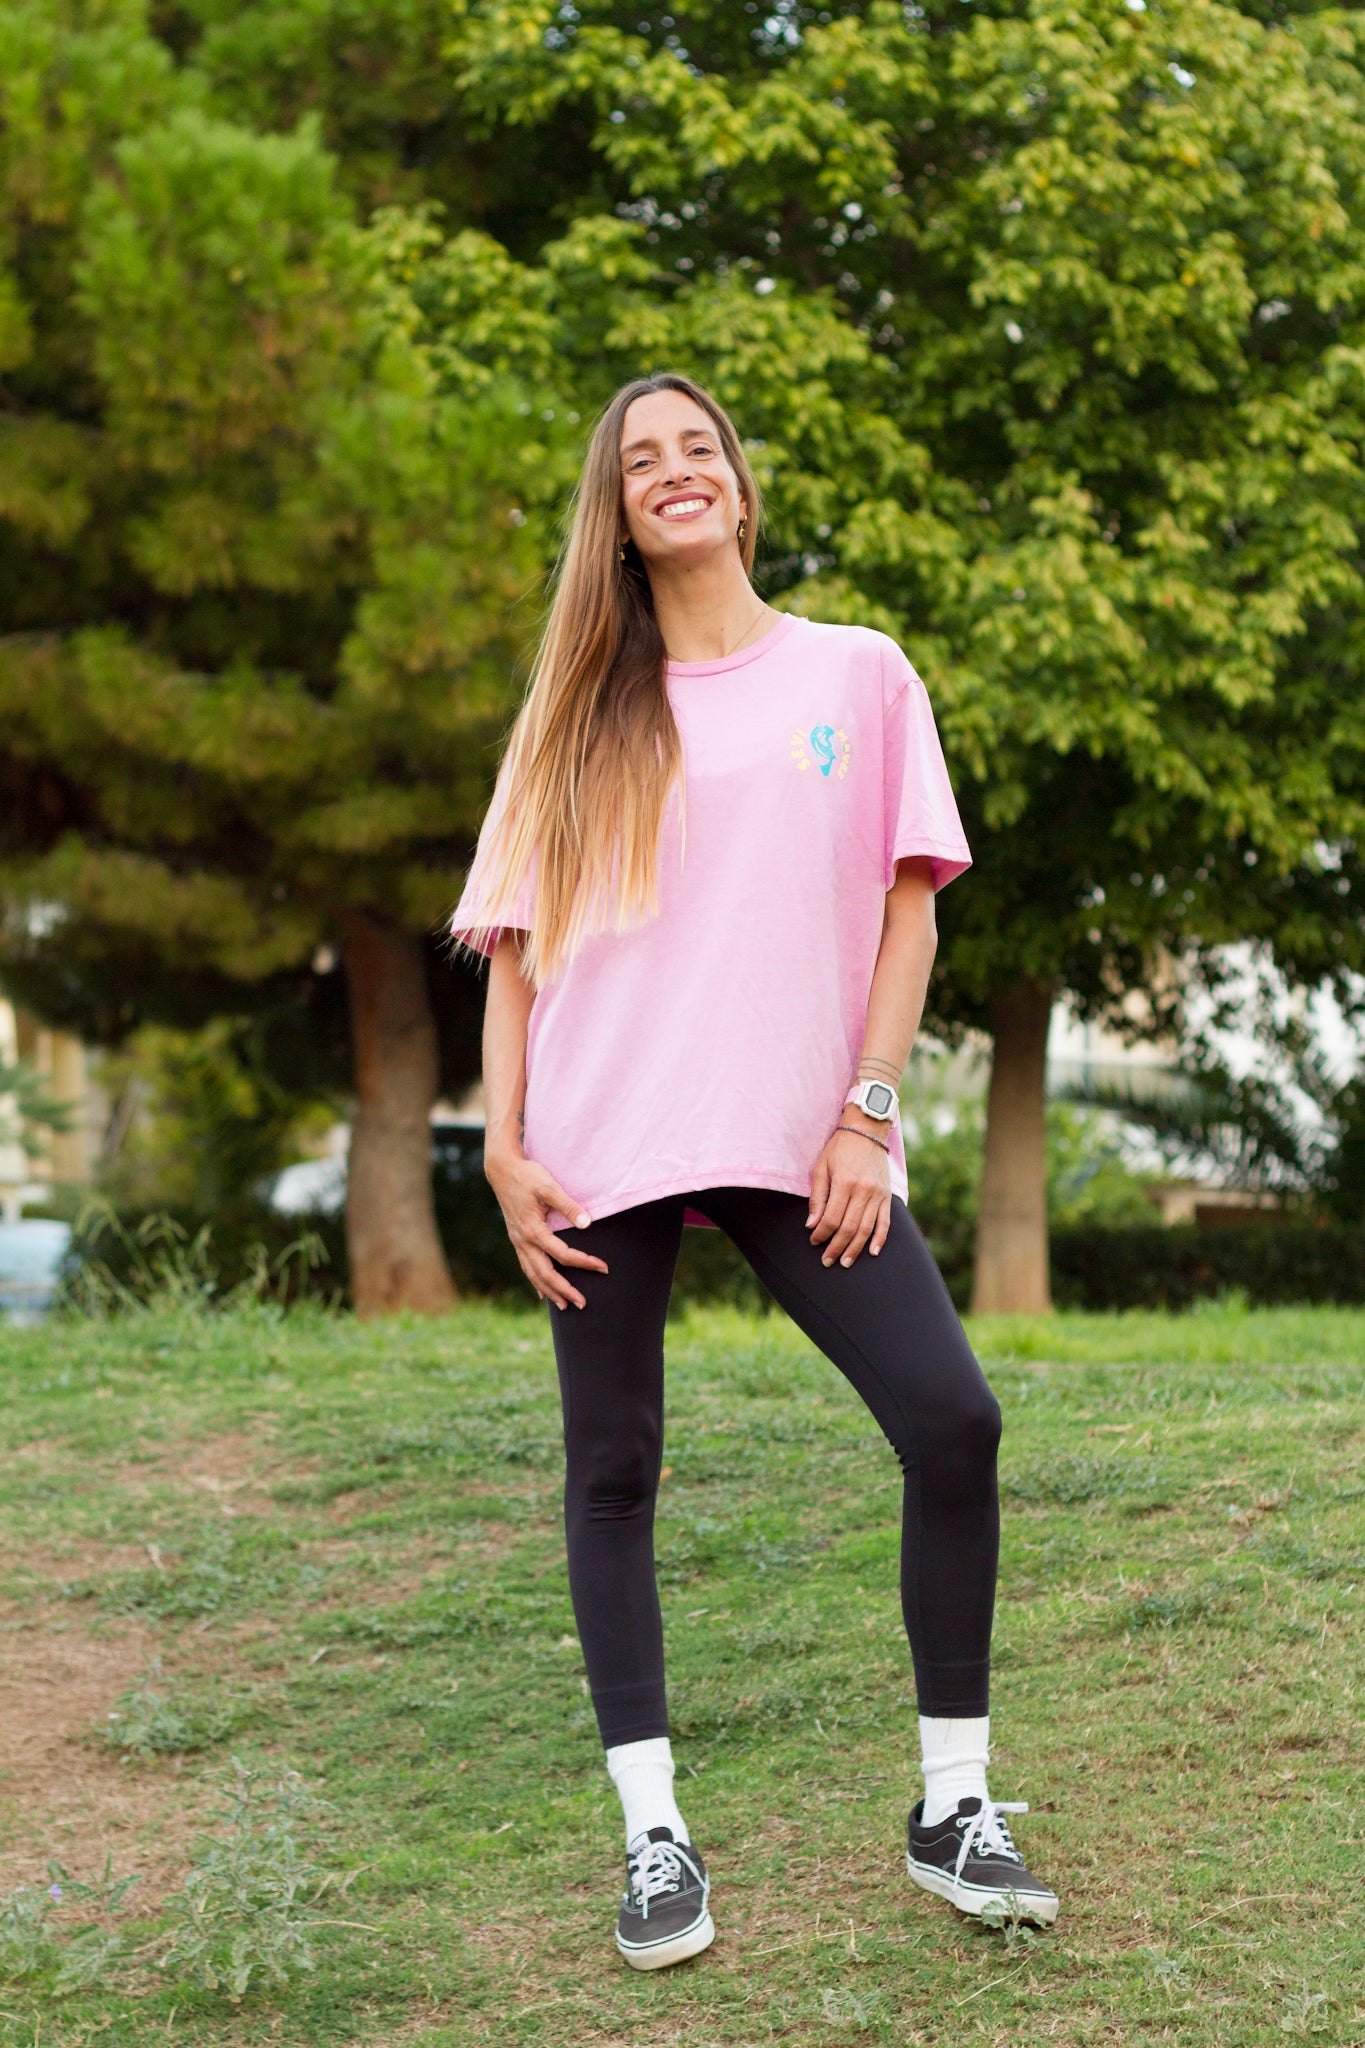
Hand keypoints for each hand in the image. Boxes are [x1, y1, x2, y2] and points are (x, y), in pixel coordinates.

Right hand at [484, 1151, 607, 1308]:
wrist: (502, 1170)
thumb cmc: (527, 1176)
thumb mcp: (549, 1186)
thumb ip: (568, 1206)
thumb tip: (588, 1224)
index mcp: (533, 1230)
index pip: (563, 1254)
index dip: (584, 1262)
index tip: (603, 1267)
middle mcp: (524, 1241)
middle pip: (545, 1273)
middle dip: (564, 1290)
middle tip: (583, 1303)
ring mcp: (518, 1241)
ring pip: (533, 1274)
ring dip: (550, 1291)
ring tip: (565, 1306)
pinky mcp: (516, 1238)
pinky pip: (526, 1266)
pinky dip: (535, 1281)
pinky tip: (542, 1292)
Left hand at [806, 1126, 891, 1267]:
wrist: (867, 1131)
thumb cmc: (839, 1149)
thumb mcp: (821, 1168)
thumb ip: (817, 1198)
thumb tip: (811, 1225)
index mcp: (844, 1183)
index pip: (831, 1218)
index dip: (821, 1234)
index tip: (814, 1241)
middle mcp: (863, 1191)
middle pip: (849, 1228)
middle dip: (836, 1248)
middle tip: (827, 1261)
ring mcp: (878, 1194)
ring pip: (866, 1229)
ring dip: (855, 1249)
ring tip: (845, 1262)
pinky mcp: (887, 1196)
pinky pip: (885, 1222)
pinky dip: (880, 1239)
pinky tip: (872, 1252)